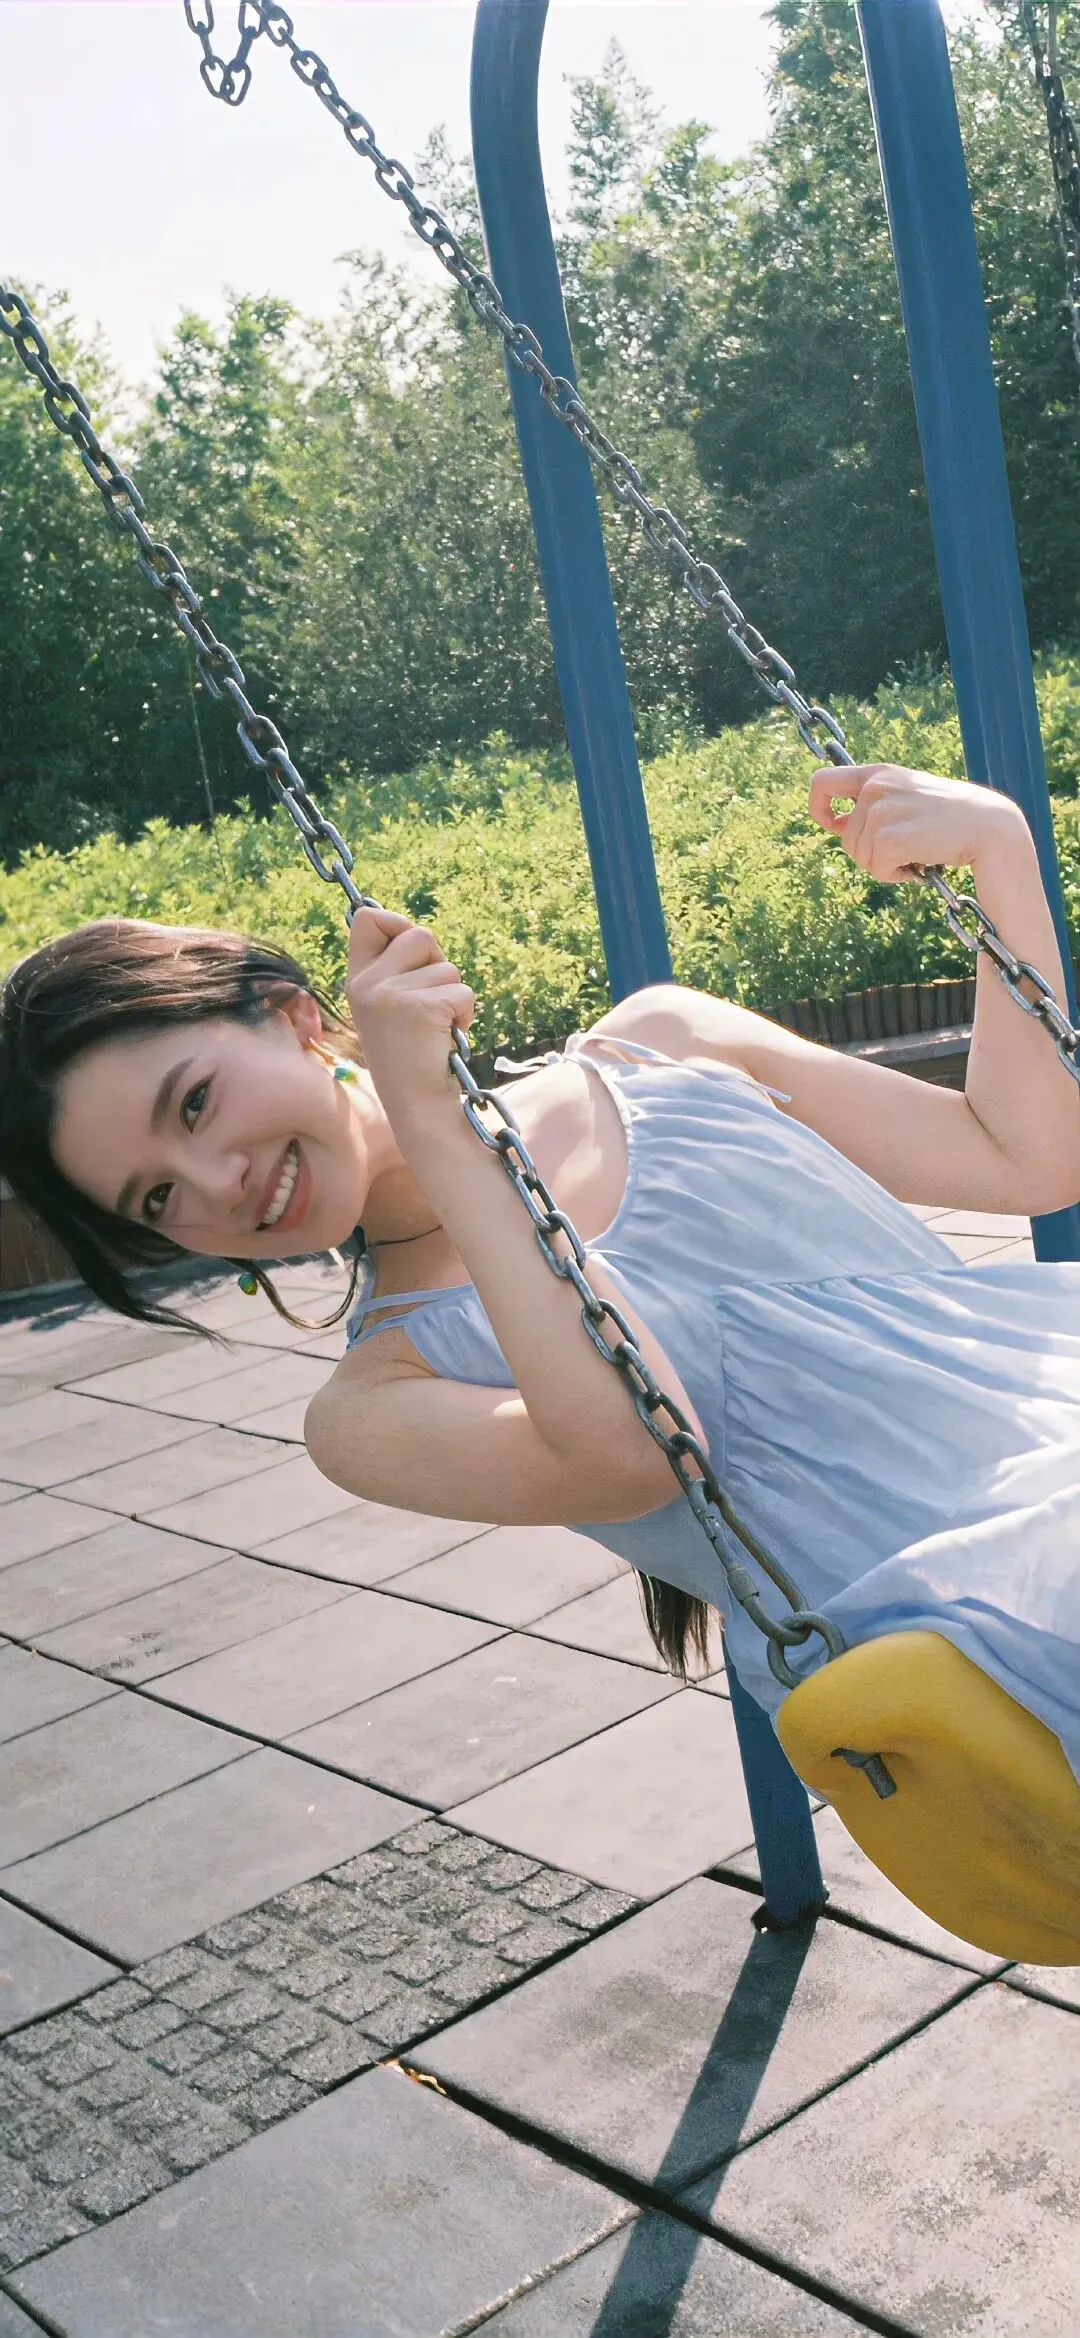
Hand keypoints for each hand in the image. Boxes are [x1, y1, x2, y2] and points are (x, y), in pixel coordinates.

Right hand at [345, 906, 475, 1108]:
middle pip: (419, 934)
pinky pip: (462, 990)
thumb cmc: (410, 1056)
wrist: (416, 1104)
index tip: (412, 949)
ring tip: (436, 1026)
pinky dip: (465, 1013)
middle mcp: (367, 984)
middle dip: (437, 963)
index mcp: (356, 981)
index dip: (396, 922)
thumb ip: (396, 971)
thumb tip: (417, 934)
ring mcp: (390, 995)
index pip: (367, 920)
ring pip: (447, 965)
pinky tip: (446, 1037)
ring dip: (454, 994)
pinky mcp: (420, 1007)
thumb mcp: (389, 1008)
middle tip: (431, 1001)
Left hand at [808, 763, 1023, 882]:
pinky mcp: (889, 837)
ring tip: (917, 853)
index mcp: (878, 773)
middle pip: (845, 838)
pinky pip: (876, 869)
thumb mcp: (908, 797)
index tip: (833, 824)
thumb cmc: (952, 818)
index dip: (818, 808)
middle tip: (904, 850)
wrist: (991, 829)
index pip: (821, 782)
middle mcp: (875, 786)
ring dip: (885, 866)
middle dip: (869, 853)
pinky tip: (918, 865)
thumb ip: (874, 804)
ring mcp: (881, 811)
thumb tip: (835, 823)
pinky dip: (895, 875)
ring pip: (860, 857)